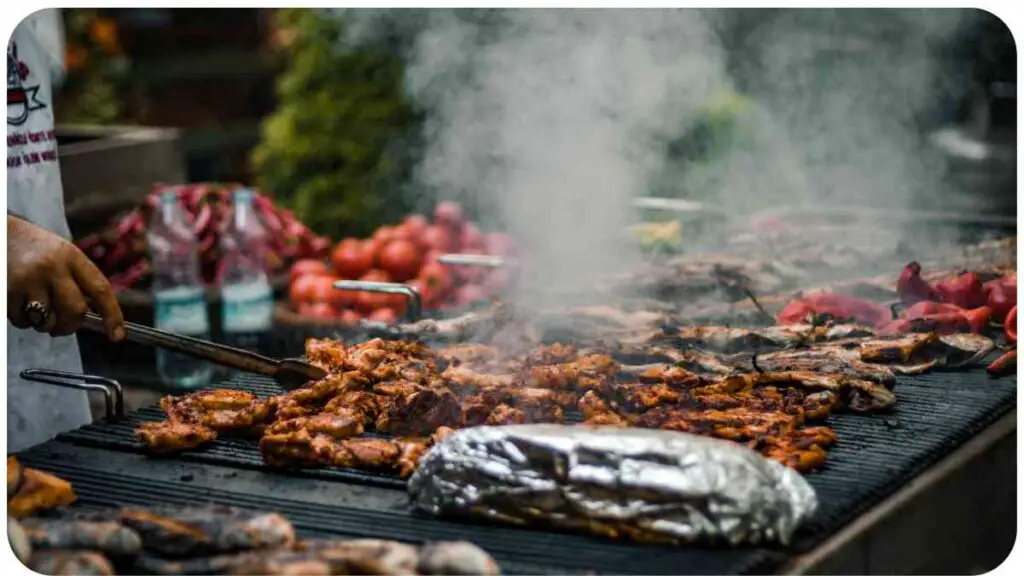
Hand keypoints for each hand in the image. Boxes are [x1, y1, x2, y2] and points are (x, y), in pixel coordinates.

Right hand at [7, 215, 124, 339]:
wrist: (1, 234)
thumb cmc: (37, 249)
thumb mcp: (64, 254)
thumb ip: (79, 281)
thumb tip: (96, 320)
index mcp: (71, 256)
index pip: (100, 289)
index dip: (112, 315)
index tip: (118, 335)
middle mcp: (51, 267)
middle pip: (75, 311)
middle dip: (71, 326)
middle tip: (63, 325)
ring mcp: (27, 280)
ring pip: (46, 322)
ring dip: (44, 324)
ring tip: (37, 306)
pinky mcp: (6, 292)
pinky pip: (22, 321)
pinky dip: (24, 320)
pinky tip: (21, 302)